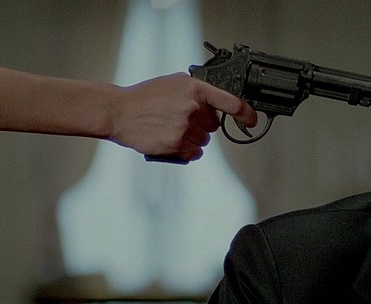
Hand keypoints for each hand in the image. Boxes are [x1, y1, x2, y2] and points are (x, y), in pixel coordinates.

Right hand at [108, 73, 257, 160]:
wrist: (118, 112)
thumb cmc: (144, 98)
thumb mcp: (172, 83)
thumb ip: (195, 90)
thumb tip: (215, 102)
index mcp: (194, 89)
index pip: (229, 102)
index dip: (245, 113)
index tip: (251, 120)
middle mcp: (192, 107)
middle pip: (214, 125)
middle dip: (202, 125)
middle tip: (181, 120)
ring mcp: (185, 127)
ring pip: (204, 141)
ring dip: (193, 139)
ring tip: (171, 129)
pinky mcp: (177, 144)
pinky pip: (194, 153)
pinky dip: (186, 150)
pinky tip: (171, 141)